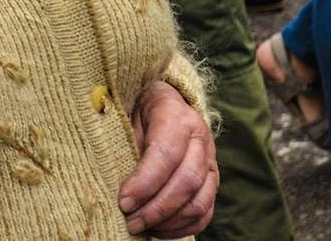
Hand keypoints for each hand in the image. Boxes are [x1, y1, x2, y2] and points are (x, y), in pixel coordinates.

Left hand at [120, 79, 217, 237]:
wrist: (162, 102)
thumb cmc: (136, 113)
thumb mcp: (125, 118)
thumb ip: (124, 147)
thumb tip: (119, 189)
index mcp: (175, 115)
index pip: (166, 154)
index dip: (145, 183)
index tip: (123, 202)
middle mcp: (200, 137)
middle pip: (186, 181)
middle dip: (156, 208)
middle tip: (131, 221)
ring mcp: (210, 160)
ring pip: (199, 201)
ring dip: (169, 222)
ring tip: (141, 227)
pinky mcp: (212, 181)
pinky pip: (205, 212)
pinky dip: (183, 228)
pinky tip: (159, 230)